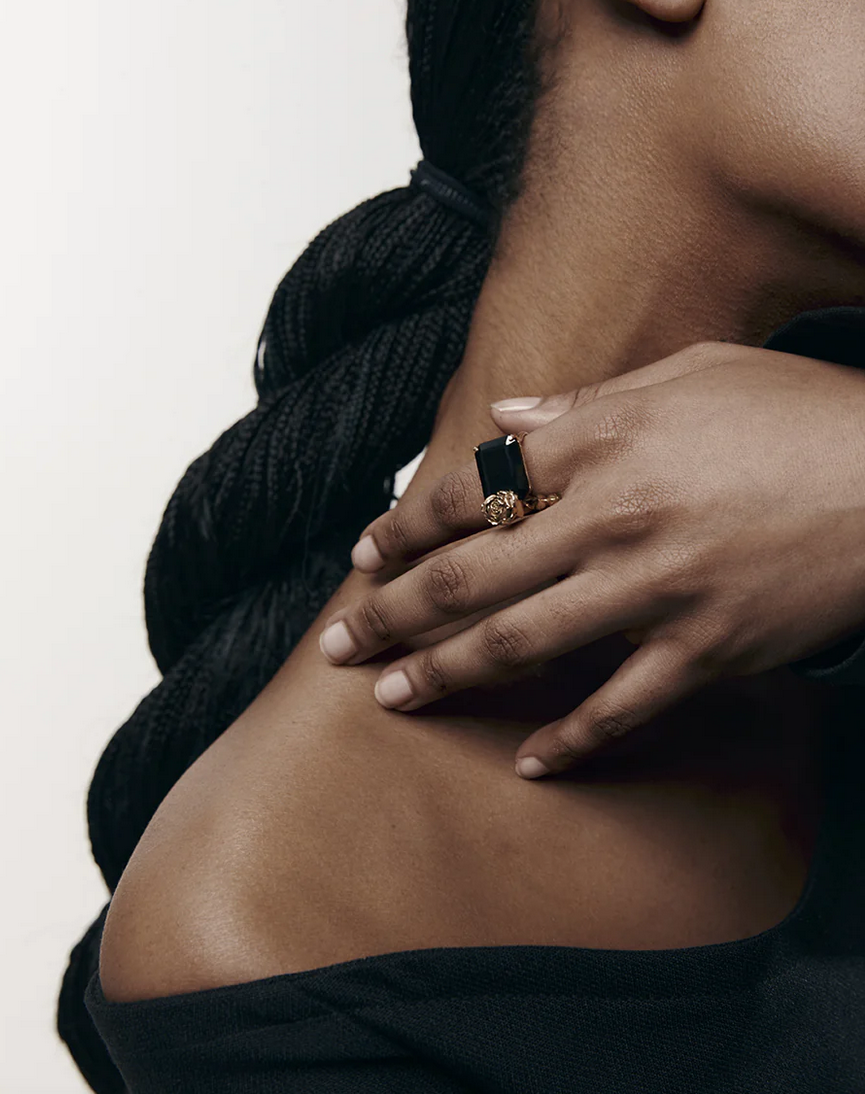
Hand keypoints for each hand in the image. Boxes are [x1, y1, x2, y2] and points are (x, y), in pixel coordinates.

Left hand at [319, 340, 864, 776]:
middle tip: (341, 643)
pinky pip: (620, 705)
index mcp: (602, 443)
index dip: (406, 524)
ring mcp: (655, 591)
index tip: (365, 553)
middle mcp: (611, 519)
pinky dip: (570, 738)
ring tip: (393, 697)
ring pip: (522, 643)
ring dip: (447, 673)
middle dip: (395, 612)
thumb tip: (507, 413)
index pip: (471, 486)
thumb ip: (587, 400)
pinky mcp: (704, 649)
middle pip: (472, 574)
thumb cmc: (795, 412)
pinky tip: (526, 762)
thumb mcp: (689, 373)